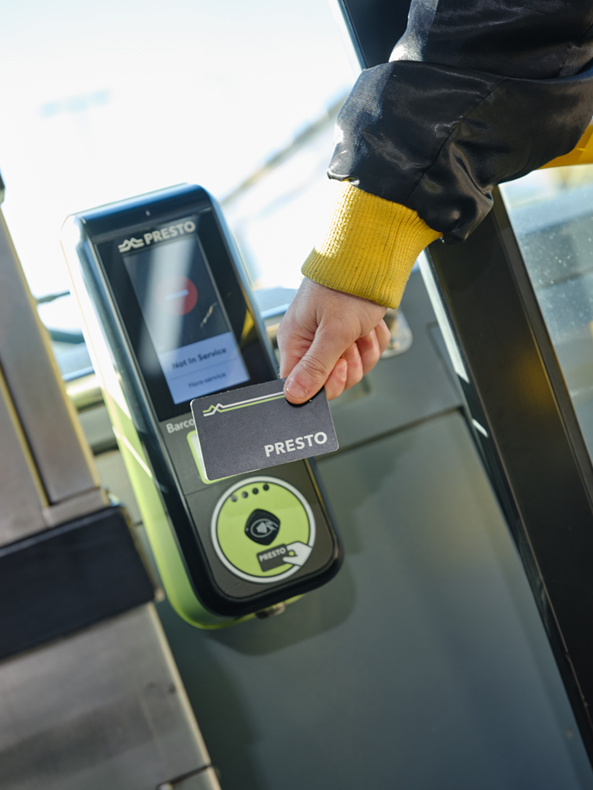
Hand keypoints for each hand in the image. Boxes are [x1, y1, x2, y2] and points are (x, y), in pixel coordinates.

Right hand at [277, 278, 390, 403]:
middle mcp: (310, 342)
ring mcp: (331, 340)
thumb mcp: (334, 331)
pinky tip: (369, 325)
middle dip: (350, 364)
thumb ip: (315, 367)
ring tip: (361, 329)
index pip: (299, 384)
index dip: (323, 385)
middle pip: (330, 381)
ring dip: (365, 350)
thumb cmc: (346, 285)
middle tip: (351, 342)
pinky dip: (373, 341)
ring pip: (352, 369)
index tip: (338, 369)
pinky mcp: (350, 335)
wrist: (371, 260)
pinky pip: (365, 355)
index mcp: (295, 341)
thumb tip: (293, 396)